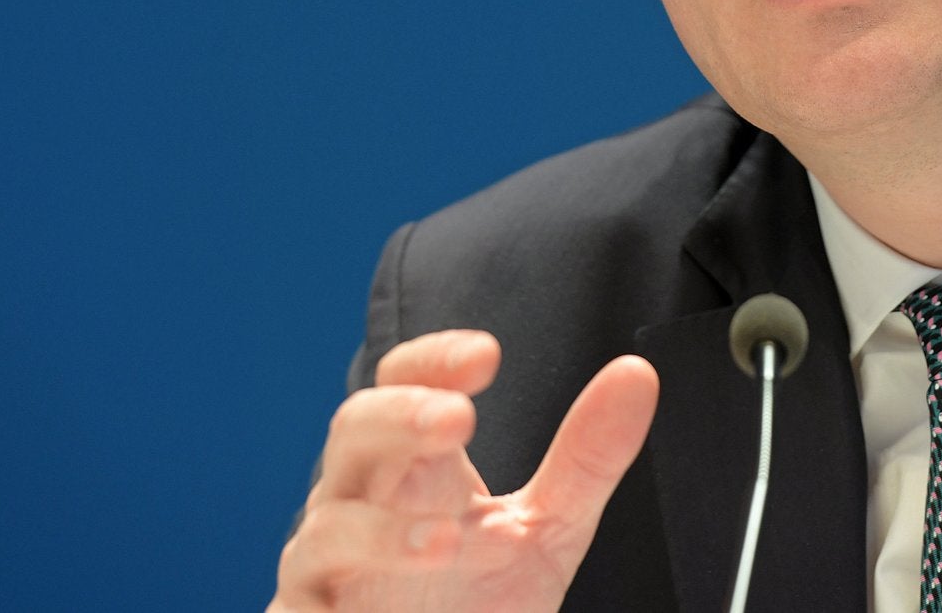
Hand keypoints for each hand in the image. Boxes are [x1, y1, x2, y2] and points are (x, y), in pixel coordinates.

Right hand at [272, 330, 659, 612]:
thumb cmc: (475, 600)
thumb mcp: (546, 529)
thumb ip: (586, 458)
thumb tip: (637, 373)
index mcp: (413, 462)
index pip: (406, 383)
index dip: (434, 361)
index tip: (487, 355)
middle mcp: (362, 500)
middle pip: (355, 431)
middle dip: (400, 419)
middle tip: (458, 420)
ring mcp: (328, 564)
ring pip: (328, 524)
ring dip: (384, 529)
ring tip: (451, 538)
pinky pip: (303, 599)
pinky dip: (341, 593)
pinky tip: (397, 595)